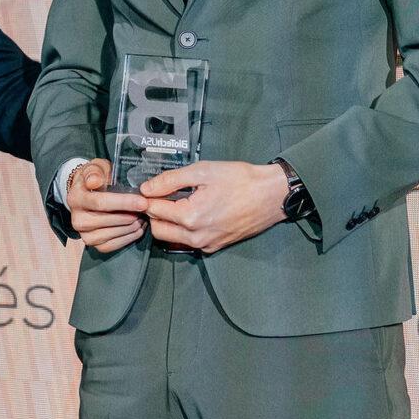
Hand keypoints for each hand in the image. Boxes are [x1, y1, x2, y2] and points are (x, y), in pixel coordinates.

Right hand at [66, 158, 148, 252]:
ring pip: (111, 234)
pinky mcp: (91, 243)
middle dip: (131, 215)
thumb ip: (95, 171)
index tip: (143, 202)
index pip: (100, 203)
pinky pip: (111, 245)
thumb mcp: (95, 168)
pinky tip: (137, 229)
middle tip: (148, 210)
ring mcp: (83, 233)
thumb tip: (95, 181)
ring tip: (143, 217)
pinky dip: (127, 238)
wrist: (85, 194)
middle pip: (107, 220)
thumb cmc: (95, 179)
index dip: (123, 203)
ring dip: (131, 227)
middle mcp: (76, 218)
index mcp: (76, 198)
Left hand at [140, 159, 288, 252]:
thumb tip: (146, 189)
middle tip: (163, 194)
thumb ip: (170, 180)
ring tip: (179, 202)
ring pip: (172, 238)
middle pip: (158, 229)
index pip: (153, 210)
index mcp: (190, 217)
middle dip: (155, 213)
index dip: (149, 197)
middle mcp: (196, 237)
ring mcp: (206, 245)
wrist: (271, 195)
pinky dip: (184, 229)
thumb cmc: (240, 179)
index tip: (150, 187)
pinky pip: (188, 242)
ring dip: (168, 222)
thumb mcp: (202, 171)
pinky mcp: (215, 247)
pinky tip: (194, 211)